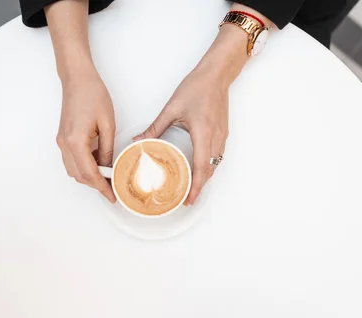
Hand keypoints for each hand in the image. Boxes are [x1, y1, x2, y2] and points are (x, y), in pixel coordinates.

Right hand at [56, 72, 116, 202]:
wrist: (77, 79)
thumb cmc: (92, 95)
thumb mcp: (107, 123)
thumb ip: (108, 149)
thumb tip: (109, 167)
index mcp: (76, 141)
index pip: (89, 174)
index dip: (101, 187)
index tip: (112, 196)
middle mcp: (64, 144)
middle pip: (79, 176)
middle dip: (96, 185)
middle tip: (113, 187)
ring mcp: (61, 142)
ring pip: (74, 170)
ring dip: (89, 177)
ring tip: (107, 175)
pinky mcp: (62, 139)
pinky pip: (72, 161)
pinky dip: (84, 167)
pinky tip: (98, 163)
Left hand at [135, 24, 250, 204]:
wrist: (217, 74)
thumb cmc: (197, 87)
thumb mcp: (172, 109)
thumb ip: (155, 127)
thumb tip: (138, 140)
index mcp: (202, 133)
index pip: (200, 168)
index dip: (195, 187)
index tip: (188, 199)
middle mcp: (215, 138)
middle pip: (209, 171)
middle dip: (199, 187)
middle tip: (186, 198)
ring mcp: (222, 136)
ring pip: (215, 165)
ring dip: (204, 178)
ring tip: (191, 187)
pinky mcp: (223, 133)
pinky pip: (217, 156)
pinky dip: (209, 166)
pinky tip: (199, 168)